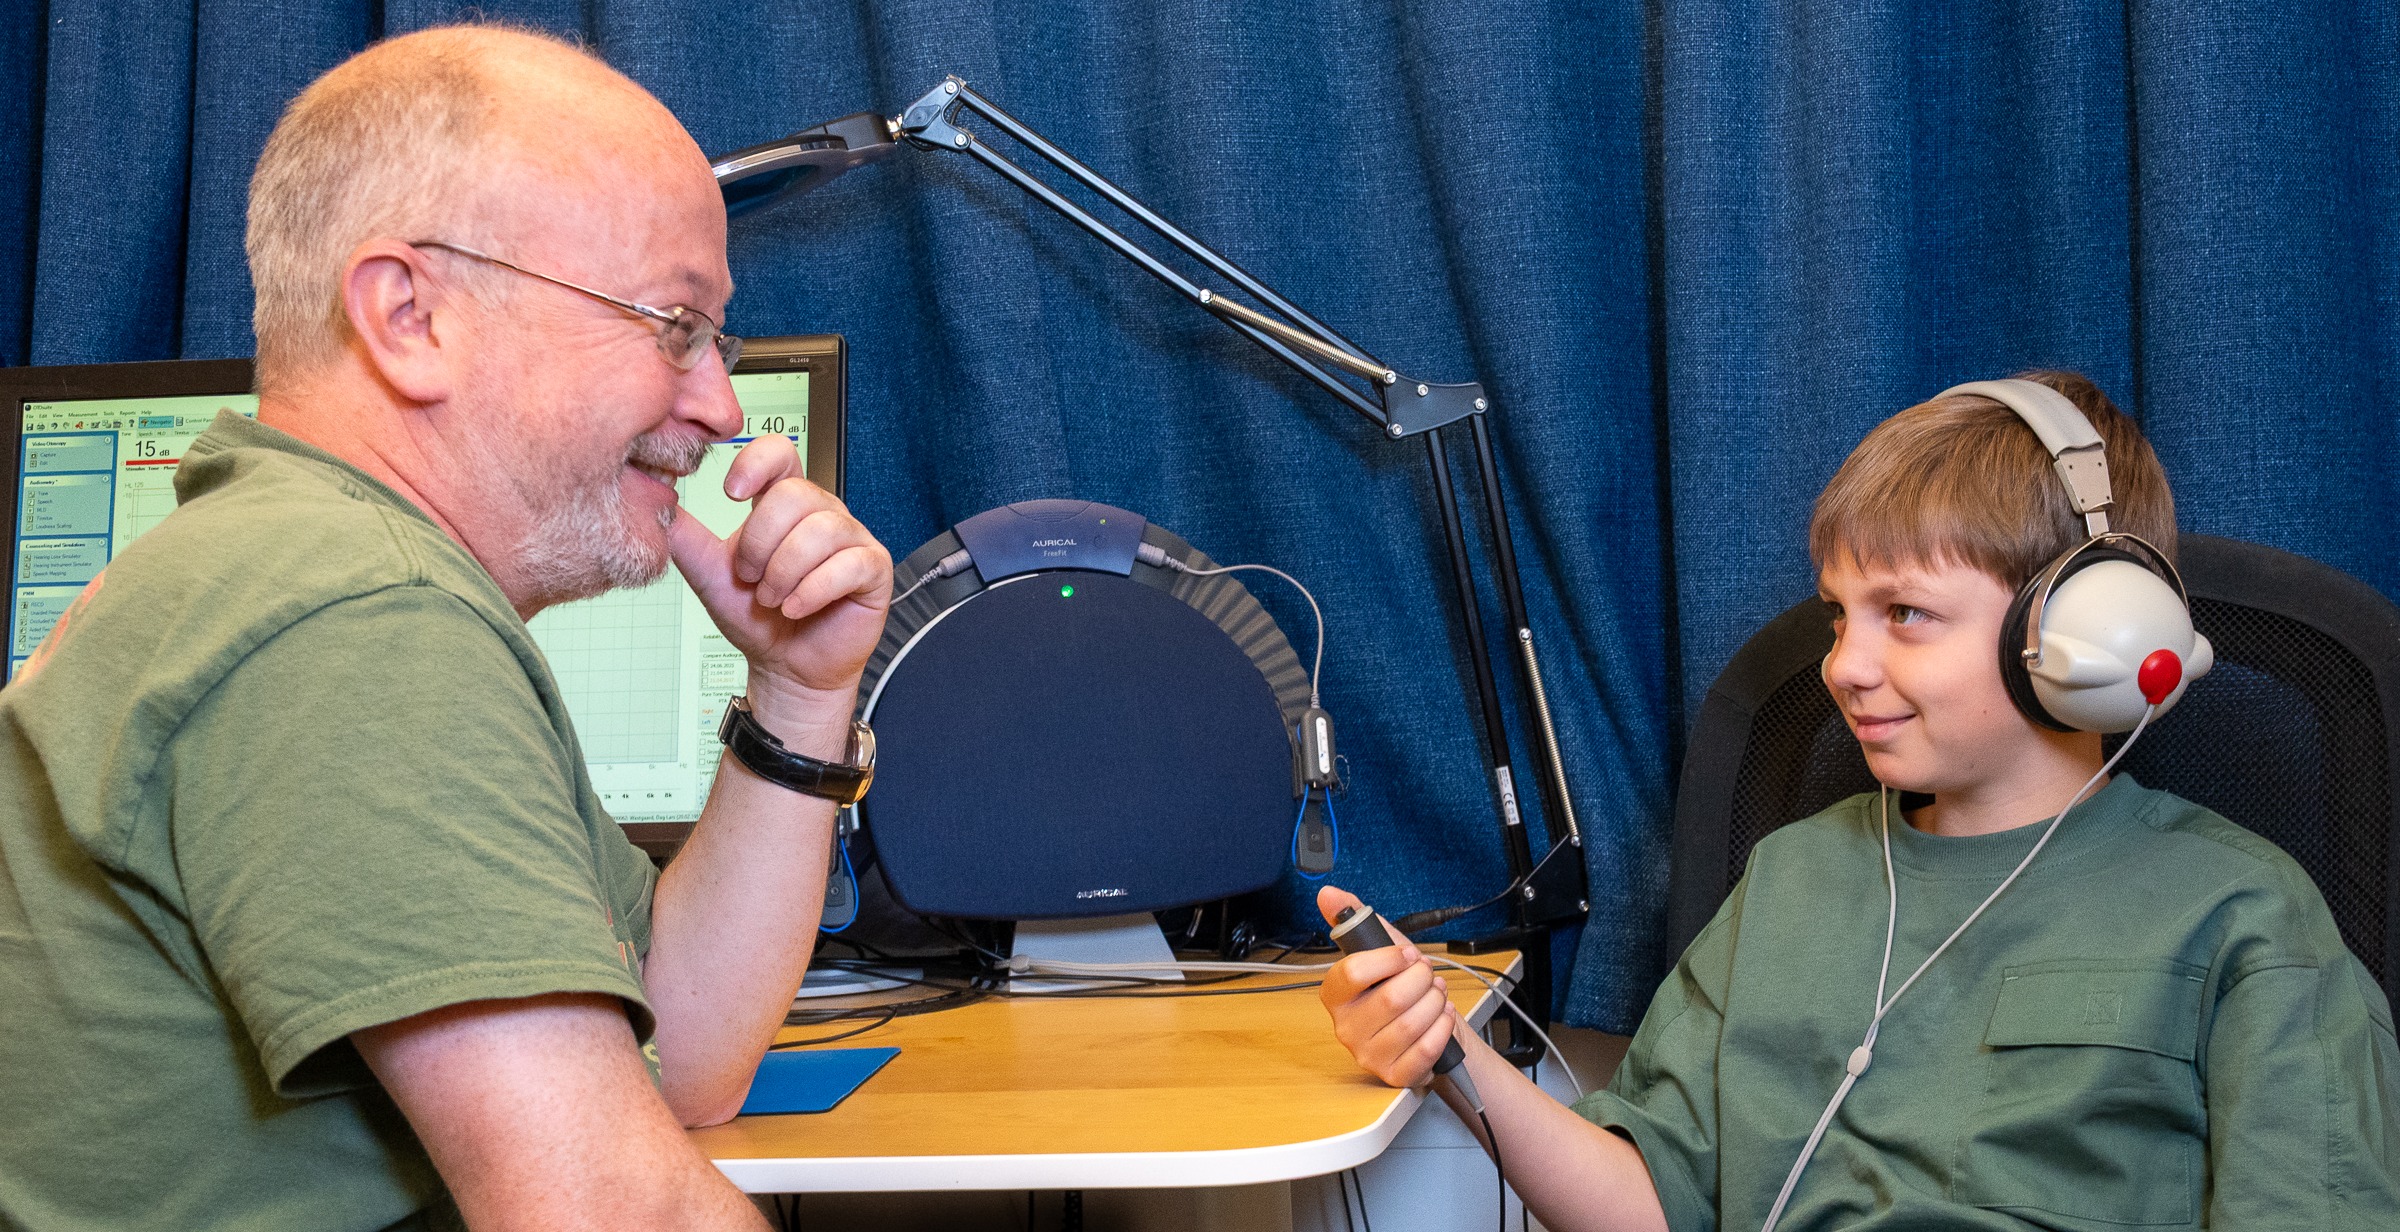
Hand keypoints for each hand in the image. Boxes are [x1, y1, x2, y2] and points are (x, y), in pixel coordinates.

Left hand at [667, 434, 891, 730]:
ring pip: (820, 530)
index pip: (779, 452)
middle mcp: (821, 513)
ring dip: (784, 573)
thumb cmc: (757, 619)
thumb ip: (684, 536)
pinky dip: (812, 591)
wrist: (784, 668)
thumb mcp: (709, 573)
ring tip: (773, 599)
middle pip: (795, 494)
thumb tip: (655, 497)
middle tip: (751, 578)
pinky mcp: (873, 569)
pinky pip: (847, 564)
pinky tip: (795, 608)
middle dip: (760, 543)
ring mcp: (851, 539)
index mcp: (784, 504)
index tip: (731, 494)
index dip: (756, 464)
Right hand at [1315, 885, 1463, 1089]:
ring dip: (1435, 1003)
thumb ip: (1356, 920)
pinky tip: (1442, 1019)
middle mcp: (1345, 1028)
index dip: (1389, 959)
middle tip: (1427, 977)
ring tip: (1436, 997)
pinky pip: (1426, 1048)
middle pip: (1390, 998)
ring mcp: (1369, 1055)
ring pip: (1412, 1022)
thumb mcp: (1384, 950)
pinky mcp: (1395, 1075)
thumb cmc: (1403, 990)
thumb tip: (1328, 893)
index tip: (1407, 955)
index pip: (1353, 971)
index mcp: (1336, 995)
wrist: (1430, 1030)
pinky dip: (1443, 1028)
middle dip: (1422, 980)